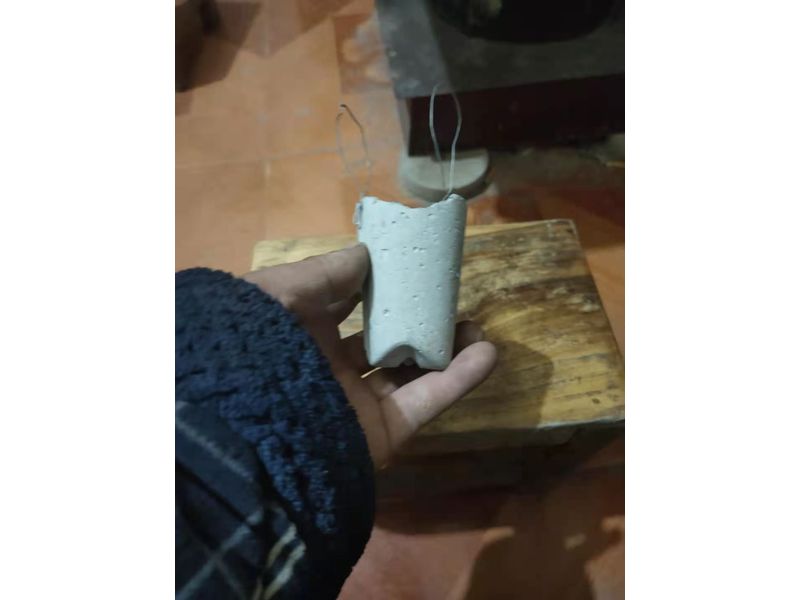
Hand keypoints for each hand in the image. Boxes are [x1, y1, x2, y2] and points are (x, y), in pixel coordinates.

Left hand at [244, 245, 496, 467]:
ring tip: (475, 326)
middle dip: (418, 322)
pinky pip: (426, 403)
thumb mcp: (280, 292)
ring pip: (412, 374)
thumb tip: (366, 254)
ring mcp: (358, 403)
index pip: (346, 308)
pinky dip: (459, 380)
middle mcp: (330, 369)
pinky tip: (487, 353)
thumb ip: (325, 273)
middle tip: (447, 300)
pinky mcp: (383, 432)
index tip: (410, 269)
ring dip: (447, 350)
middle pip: (385, 343)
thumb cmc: (257, 344)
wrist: (244, 424)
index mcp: (303, 335)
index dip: (378, 289)